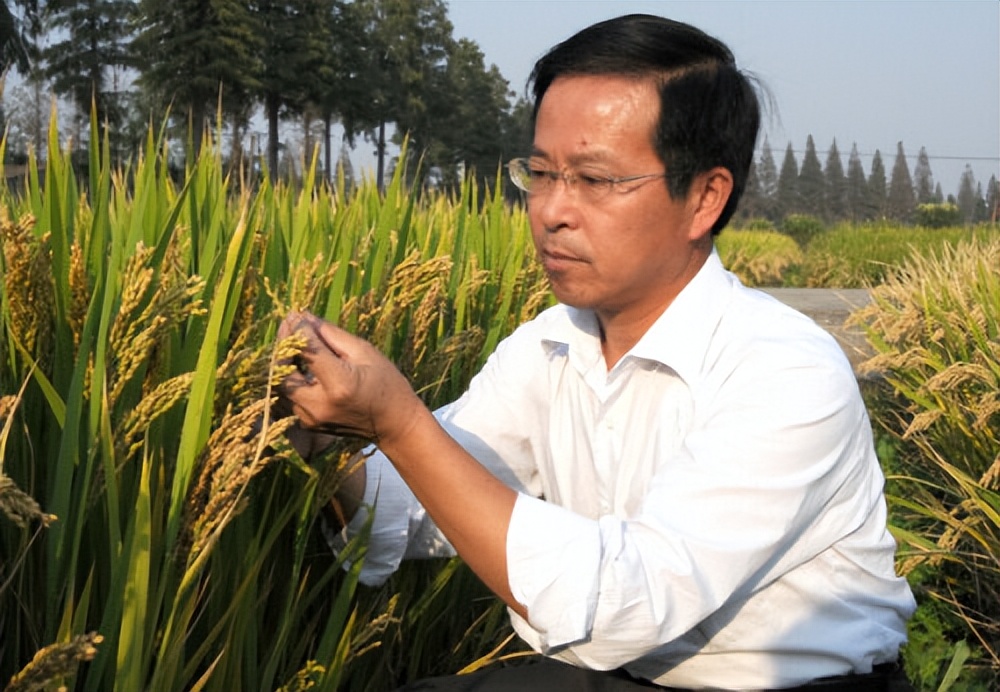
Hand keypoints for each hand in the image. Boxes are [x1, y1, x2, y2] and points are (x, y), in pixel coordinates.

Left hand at [277, 311, 424, 446]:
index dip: (298, 329)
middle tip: (288, 325)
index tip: (295, 314)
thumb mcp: (364, 352)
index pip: (307, 350)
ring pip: (282, 385)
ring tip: (294, 342)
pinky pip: (290, 396)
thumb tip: (305, 317)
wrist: (395, 425)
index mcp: (339, 384)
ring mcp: (311, 418)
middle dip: (282, 346)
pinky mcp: (308, 423)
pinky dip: (293, 377)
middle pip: (283, 371)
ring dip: (284, 362)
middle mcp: (319, 404)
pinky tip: (302, 363)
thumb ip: (332, 335)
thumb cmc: (387, 383)